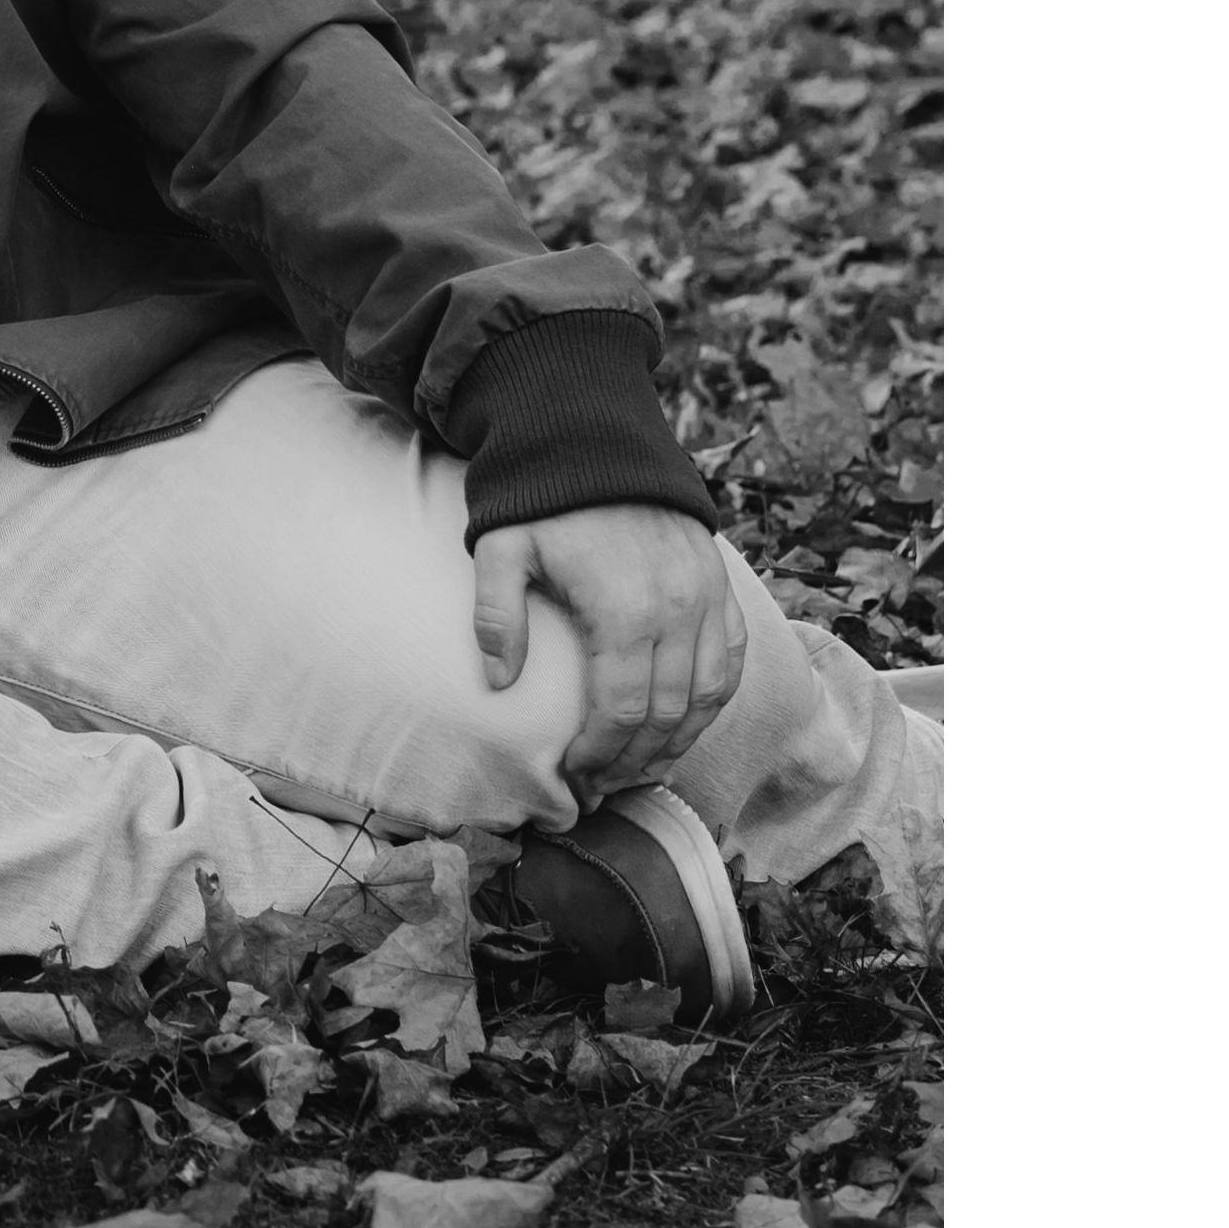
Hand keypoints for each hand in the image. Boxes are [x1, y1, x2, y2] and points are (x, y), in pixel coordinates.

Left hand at [471, 504, 749, 796]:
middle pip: (666, 715)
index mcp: (624, 608)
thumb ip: (496, 616)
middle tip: (603, 787)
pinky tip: (684, 726)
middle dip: (634, 761)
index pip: (621, 710)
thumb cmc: (544, 500)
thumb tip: (498, 685)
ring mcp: (708, 599)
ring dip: (677, 743)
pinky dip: (712, 703)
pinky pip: (731, 663)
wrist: (598, 440)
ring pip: (707, 698)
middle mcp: (678, 610)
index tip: (575, 777)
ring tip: (640, 770)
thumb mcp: (501, 548)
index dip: (600, 754)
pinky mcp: (722, 587)